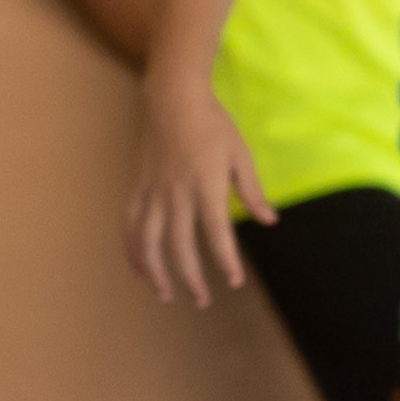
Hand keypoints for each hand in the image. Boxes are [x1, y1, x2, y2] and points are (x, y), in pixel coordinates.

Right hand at [124, 82, 270, 304]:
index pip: (216, 233)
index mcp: (205, 186)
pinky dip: (133, 251)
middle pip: (179, 246)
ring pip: (148, 242)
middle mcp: (176, 194)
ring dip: (156, 272)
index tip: (234, 281)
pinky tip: (141, 269)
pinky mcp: (137, 189)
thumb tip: (269, 220)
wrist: (173, 98)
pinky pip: (130, 226)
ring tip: (166, 295)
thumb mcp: (240, 155)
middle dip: (191, 278)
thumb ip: (252, 191)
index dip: (225, 260)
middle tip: (202, 301)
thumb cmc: (212, 124)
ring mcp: (152, 192)